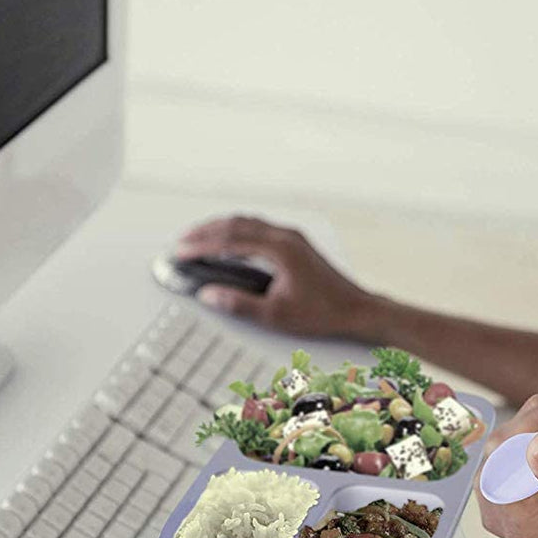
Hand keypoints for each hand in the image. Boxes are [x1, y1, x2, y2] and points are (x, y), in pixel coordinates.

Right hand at [173, 215, 376, 338]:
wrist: (356, 309)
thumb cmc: (323, 313)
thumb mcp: (276, 315)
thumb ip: (239, 304)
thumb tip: (210, 294)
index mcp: (281, 249)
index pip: (232, 240)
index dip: (202, 245)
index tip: (181, 251)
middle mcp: (286, 236)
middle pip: (237, 223)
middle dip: (206, 230)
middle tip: (182, 240)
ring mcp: (292, 237)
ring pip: (249, 222)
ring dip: (222, 227)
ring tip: (199, 238)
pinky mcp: (296, 243)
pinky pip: (259, 227)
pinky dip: (238, 230)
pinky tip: (229, 241)